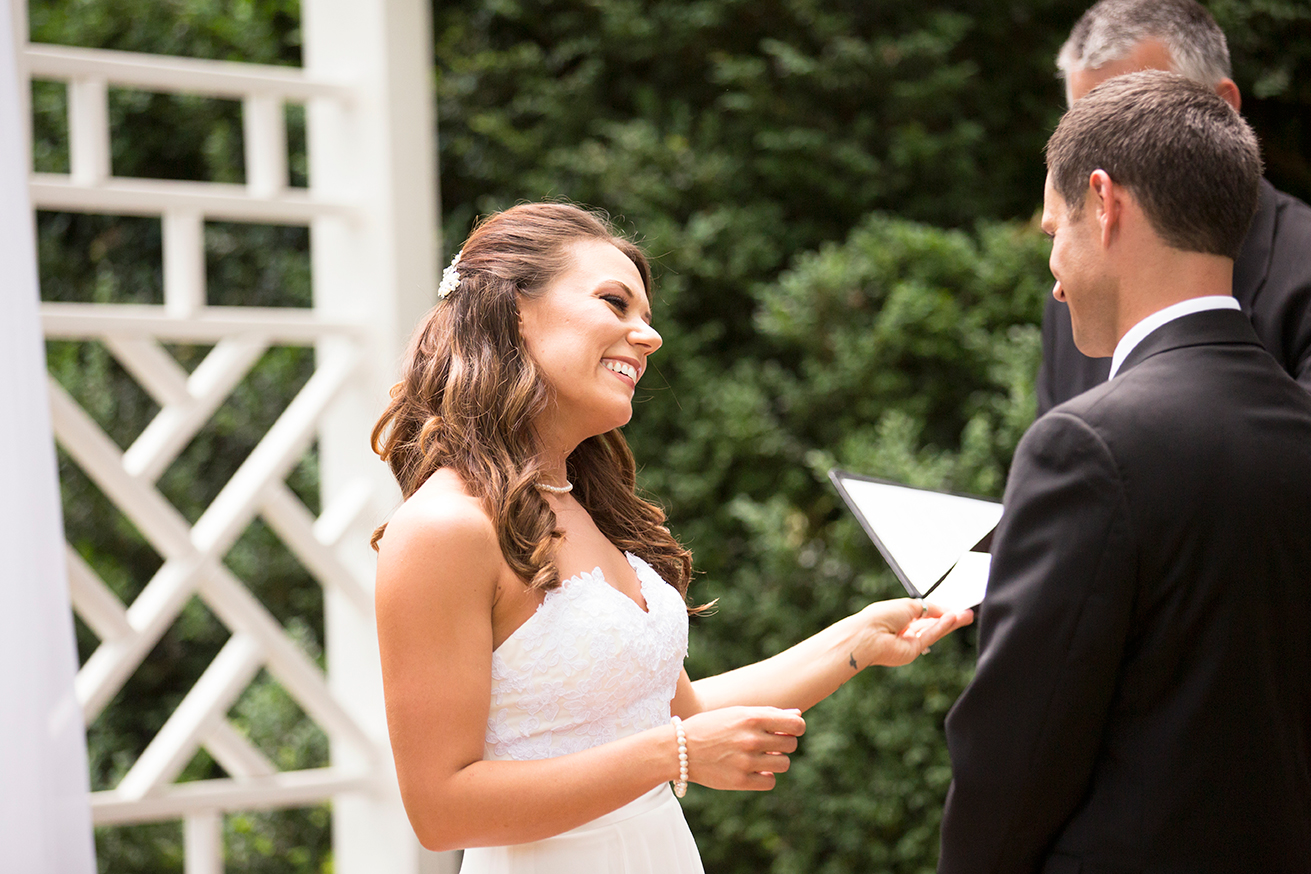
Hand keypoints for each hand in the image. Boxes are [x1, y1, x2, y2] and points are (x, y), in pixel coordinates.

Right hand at [680, 706, 805, 790]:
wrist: (680, 749)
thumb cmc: (711, 727)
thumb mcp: (737, 713)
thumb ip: (768, 713)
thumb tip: (798, 715)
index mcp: (752, 717)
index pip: (796, 724)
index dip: (796, 727)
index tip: (787, 730)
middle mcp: (752, 739)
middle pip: (791, 745)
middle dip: (784, 744)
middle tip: (769, 744)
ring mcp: (746, 761)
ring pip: (784, 764)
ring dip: (776, 761)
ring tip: (760, 757)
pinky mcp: (740, 780)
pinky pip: (770, 781)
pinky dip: (766, 777)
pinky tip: (754, 770)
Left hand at [854, 598, 973, 666]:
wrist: (868, 635)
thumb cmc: (880, 616)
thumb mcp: (908, 605)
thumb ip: (929, 609)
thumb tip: (945, 611)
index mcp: (898, 615)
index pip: (923, 613)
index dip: (939, 610)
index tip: (954, 608)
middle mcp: (904, 629)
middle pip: (931, 623)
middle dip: (949, 618)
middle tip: (967, 614)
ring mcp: (908, 641)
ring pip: (933, 631)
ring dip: (950, 623)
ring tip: (967, 616)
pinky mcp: (912, 652)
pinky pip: (930, 637)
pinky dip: (941, 628)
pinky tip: (953, 620)